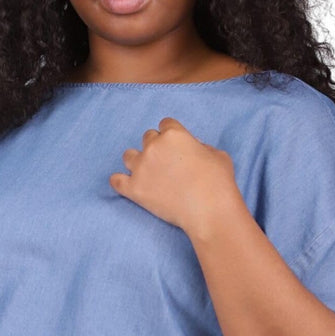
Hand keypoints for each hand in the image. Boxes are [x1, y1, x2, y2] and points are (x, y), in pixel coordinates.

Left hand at [109, 117, 241, 234]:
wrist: (209, 211)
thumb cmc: (218, 183)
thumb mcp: (218, 154)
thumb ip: (200, 146)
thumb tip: (192, 149)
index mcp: (174, 134)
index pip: (165, 125)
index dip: (171, 135)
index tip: (176, 147)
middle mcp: (154, 146)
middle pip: (147, 138)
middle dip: (156, 148)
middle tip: (166, 163)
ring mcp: (141, 168)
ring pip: (128, 156)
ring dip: (137, 161)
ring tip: (147, 173)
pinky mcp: (134, 189)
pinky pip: (116, 180)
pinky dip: (120, 181)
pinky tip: (127, 184)